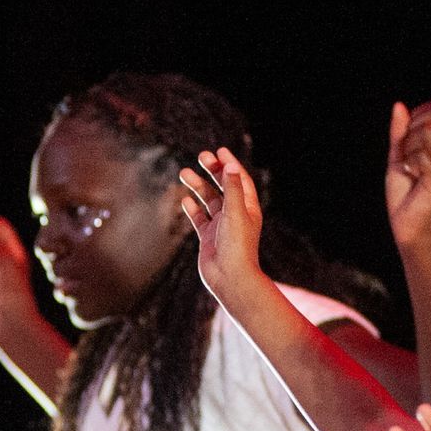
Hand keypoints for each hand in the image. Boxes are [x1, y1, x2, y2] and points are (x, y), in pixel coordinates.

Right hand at [179, 147, 268, 305]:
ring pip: (209, 201)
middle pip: (224, 187)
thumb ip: (232, 189)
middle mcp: (235, 215)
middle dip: (213, 171)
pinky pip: (200, 219)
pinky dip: (192, 208)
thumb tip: (230, 165)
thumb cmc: (237, 247)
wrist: (230, 279)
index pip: (240, 180)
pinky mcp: (208, 238)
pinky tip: (184, 199)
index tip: (219, 150)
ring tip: (183, 173)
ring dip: (198, 187)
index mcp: (247, 208)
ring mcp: (221, 226)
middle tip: (201, 157)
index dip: (230, 164)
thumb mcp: (235, 213)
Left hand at [385, 99, 430, 249]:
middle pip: (429, 120)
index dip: (413, 120)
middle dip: (409, 137)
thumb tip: (400, 105)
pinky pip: (422, 154)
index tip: (408, 143)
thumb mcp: (400, 155)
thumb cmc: (406, 193)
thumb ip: (400, 131)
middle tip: (409, 161)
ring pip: (424, 136)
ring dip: (408, 153)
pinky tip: (414, 178)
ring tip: (412, 171)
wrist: (409, 226)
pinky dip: (410, 164)